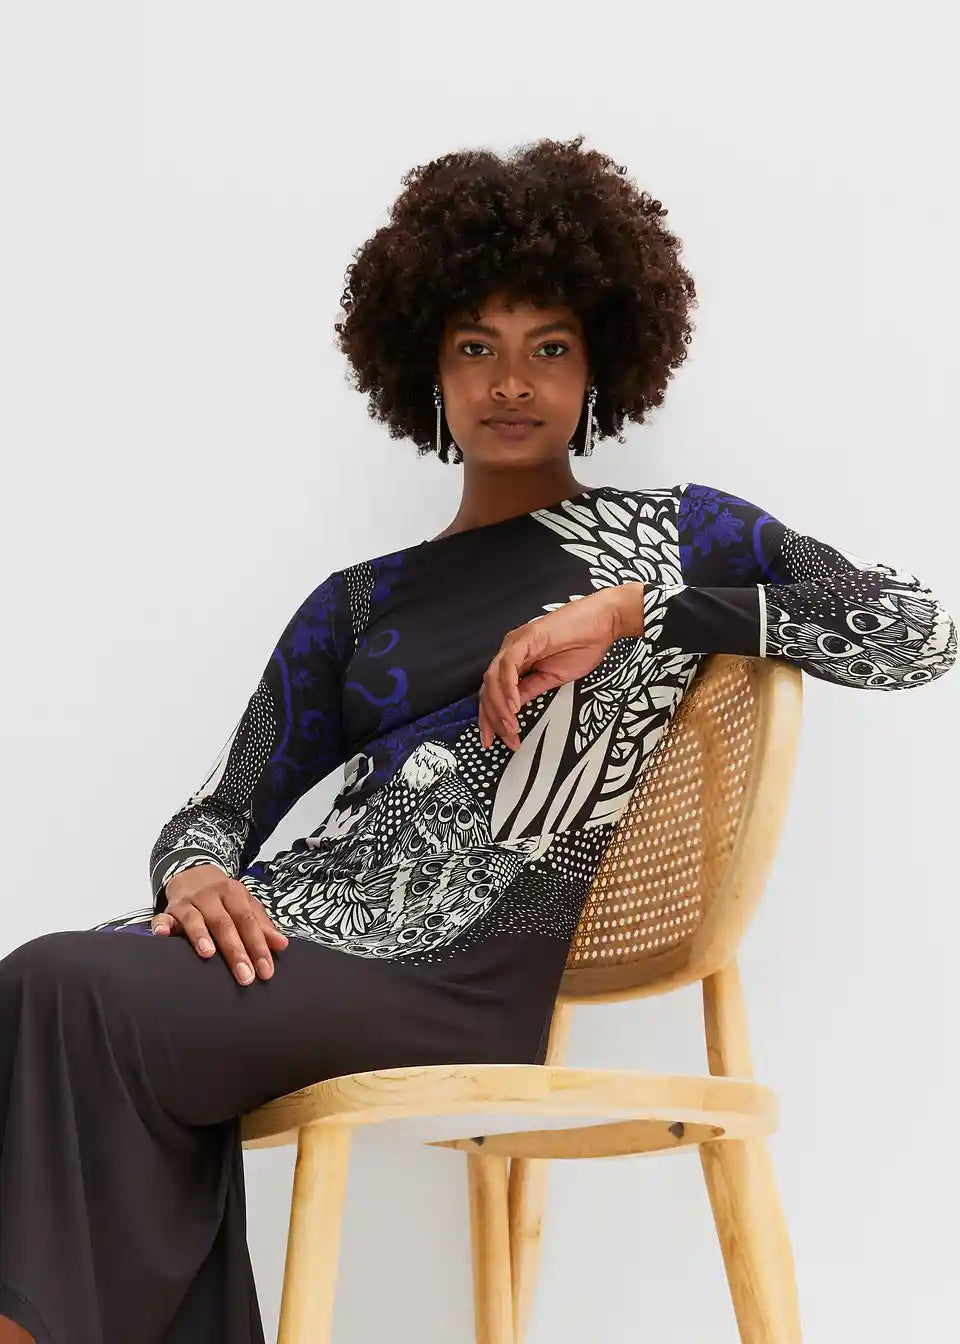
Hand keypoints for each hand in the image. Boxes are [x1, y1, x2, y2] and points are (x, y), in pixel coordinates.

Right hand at [151, 864, 288, 985]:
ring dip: (201, 936)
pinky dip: (161, 925)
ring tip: (208, 955)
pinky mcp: (169, 910)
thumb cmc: (224, 898)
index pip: (248, 921)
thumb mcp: (245, 905)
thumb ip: (262, 925)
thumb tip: (282, 944)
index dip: (258, 946)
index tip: (266, 971)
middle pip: (225, 924)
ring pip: (194, 919)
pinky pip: (162, 917)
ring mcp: (189, 902)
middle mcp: (211, 896)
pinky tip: (161, 935)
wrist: (193, 874)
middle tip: (245, 977)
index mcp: (234, 894)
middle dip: (236, 951)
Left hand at [478, 584, 644, 750]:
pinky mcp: (527, 638)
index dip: (490, 718)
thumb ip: (530, 690)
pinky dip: (508, 687)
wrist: (604, 624)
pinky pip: (508, 665)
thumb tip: (513, 709)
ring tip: (511, 727)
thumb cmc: (583, 646)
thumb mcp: (552, 678)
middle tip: (501, 741)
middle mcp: (510, 651)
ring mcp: (516, 643)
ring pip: (493, 678)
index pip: (493, 692)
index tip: (494, 740)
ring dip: (500, 707)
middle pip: (487, 688)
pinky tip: (515, 705)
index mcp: (516, 661)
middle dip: (491, 718)